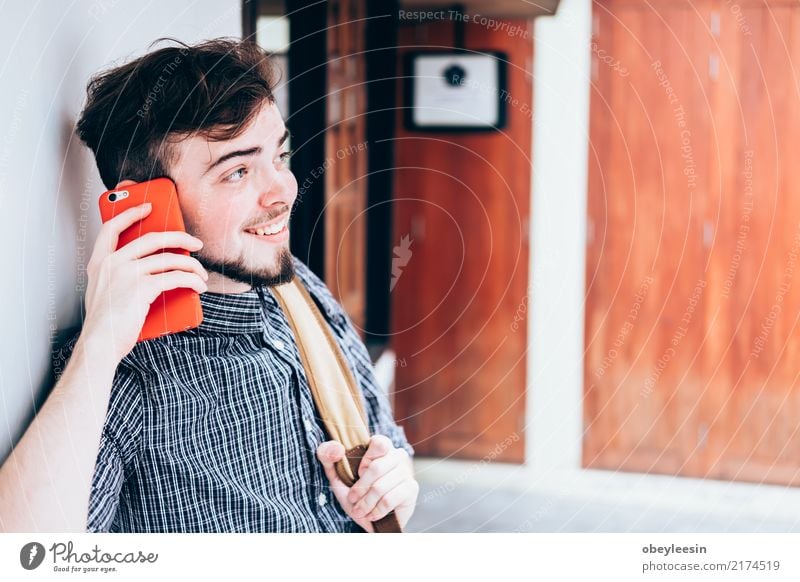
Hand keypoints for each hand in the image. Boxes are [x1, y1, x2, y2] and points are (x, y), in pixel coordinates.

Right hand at [80, 180, 207, 362]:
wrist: (99, 344)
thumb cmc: (106, 323)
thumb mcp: (104, 292)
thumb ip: (117, 276)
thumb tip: (152, 269)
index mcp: (99, 262)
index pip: (112, 228)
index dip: (131, 213)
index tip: (149, 207)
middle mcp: (112, 263)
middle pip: (152, 238)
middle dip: (179, 238)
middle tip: (195, 244)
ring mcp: (127, 274)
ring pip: (169, 259)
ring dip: (192, 266)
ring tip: (201, 274)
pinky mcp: (142, 288)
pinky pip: (176, 278)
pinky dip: (192, 281)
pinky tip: (199, 286)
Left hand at [316, 435, 417, 531]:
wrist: (367, 519)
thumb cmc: (354, 493)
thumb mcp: (336, 474)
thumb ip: (327, 455)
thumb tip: (337, 448)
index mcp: (381, 448)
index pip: (379, 442)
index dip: (365, 460)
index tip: (358, 473)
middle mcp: (397, 456)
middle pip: (377, 467)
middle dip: (360, 488)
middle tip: (353, 499)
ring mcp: (406, 472)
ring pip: (381, 487)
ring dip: (365, 503)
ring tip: (360, 510)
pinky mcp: (411, 489)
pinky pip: (389, 500)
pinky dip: (376, 511)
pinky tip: (372, 514)